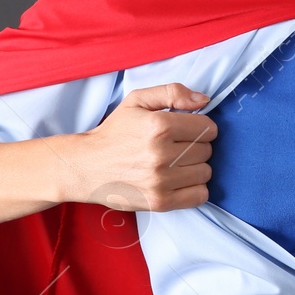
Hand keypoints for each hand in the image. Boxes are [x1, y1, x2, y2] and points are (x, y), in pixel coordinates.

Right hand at [66, 83, 216, 211]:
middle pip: (207, 150)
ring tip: (175, 163)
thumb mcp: (137, 100)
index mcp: (159, 126)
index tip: (187, 130)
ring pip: (205, 172)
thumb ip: (172, 92)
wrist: (86, 166)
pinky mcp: (159, 202)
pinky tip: (179, 180)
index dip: (201, 127)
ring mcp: (161, 181)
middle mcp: (161, 154)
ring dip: (195, 167)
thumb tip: (205, 100)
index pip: (208, 128)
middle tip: (176, 147)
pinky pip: (199, 195)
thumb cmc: (114, 132)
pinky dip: (195, 188)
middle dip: (196, 146)